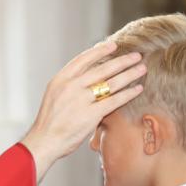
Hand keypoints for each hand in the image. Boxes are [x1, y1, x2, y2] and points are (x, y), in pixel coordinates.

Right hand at [20, 41, 145, 183]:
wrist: (44, 141)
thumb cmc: (50, 121)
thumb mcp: (54, 95)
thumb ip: (70, 84)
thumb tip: (87, 76)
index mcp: (61, 79)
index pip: (83, 59)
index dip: (100, 51)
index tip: (113, 45)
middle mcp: (71, 86)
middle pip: (102, 69)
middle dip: (121, 61)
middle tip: (136, 55)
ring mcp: (81, 100)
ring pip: (111, 82)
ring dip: (129, 74)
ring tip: (141, 69)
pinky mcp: (91, 114)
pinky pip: (114, 100)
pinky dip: (128, 93)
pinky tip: (137, 89)